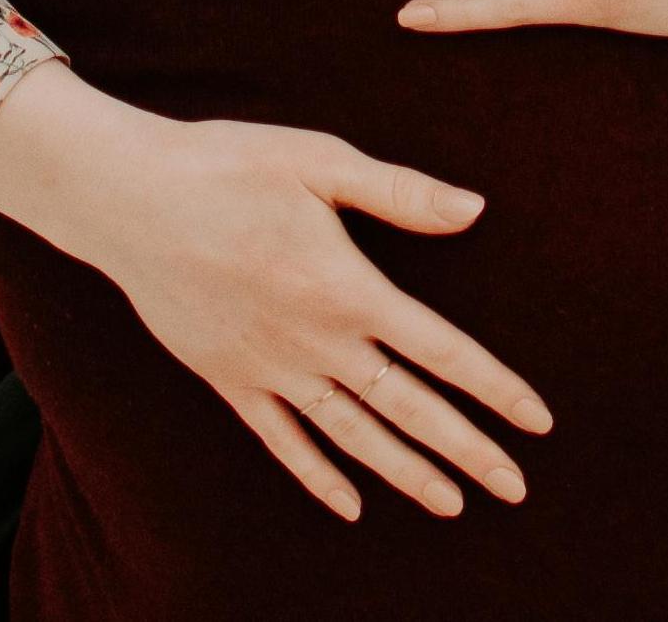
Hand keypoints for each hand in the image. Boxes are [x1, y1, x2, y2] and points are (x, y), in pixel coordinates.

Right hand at [0, 64, 551, 521]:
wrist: (131, 199)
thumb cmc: (231, 165)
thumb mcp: (321, 161)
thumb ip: (401, 193)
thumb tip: (475, 209)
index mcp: (348, 287)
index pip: (441, 351)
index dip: (494, 388)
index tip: (537, 422)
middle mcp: (316, 342)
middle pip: (408, 410)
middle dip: (467, 451)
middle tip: (516, 489)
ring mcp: (271, 370)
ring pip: (353, 437)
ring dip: (406, 474)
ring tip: (453, 504)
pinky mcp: (230, 381)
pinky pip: (283, 443)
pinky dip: (320, 477)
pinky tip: (350, 505)